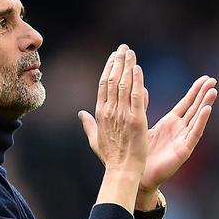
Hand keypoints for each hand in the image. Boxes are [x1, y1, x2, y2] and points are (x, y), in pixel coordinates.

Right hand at [78, 45, 148, 172]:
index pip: (104, 85)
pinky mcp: (137, 120)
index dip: (109, 68)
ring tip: (131, 52)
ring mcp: (123, 115)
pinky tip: (138, 68)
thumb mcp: (95, 140)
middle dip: (118, 61)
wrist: (122, 171)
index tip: (114, 56)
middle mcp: (110, 111)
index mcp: (100, 113)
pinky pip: (137, 96)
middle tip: (124, 48)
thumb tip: (80, 114)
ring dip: (127, 66)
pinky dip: (137, 81)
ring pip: (124, 84)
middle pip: (113, 80)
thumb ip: (88, 125)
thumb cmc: (110, 158)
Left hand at [139, 75, 216, 190]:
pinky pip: (194, 134)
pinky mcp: (183, 151)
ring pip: (197, 119)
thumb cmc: (140, 153)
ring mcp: (183, 140)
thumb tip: (140, 88)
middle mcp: (180, 130)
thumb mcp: (141, 124)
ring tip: (213, 91)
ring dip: (205, 104)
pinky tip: (207, 110)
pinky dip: (201, 121)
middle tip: (213, 80)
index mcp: (171, 122)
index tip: (205, 78)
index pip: (186, 103)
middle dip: (204, 94)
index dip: (195, 91)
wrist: (138, 175)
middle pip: (195, 108)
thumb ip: (143, 106)